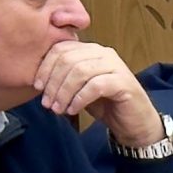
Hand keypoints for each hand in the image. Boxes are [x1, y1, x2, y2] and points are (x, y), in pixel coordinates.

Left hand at [35, 40, 165, 146]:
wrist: (135, 123)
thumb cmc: (107, 104)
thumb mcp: (79, 88)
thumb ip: (65, 78)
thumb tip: (38, 80)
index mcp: (92, 50)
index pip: (61, 49)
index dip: (45, 67)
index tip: (37, 87)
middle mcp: (105, 53)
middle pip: (68, 60)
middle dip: (53, 83)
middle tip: (47, 103)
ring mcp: (116, 66)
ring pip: (80, 71)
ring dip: (64, 92)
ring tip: (58, 109)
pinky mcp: (124, 82)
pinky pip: (95, 86)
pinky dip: (80, 99)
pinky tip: (73, 110)